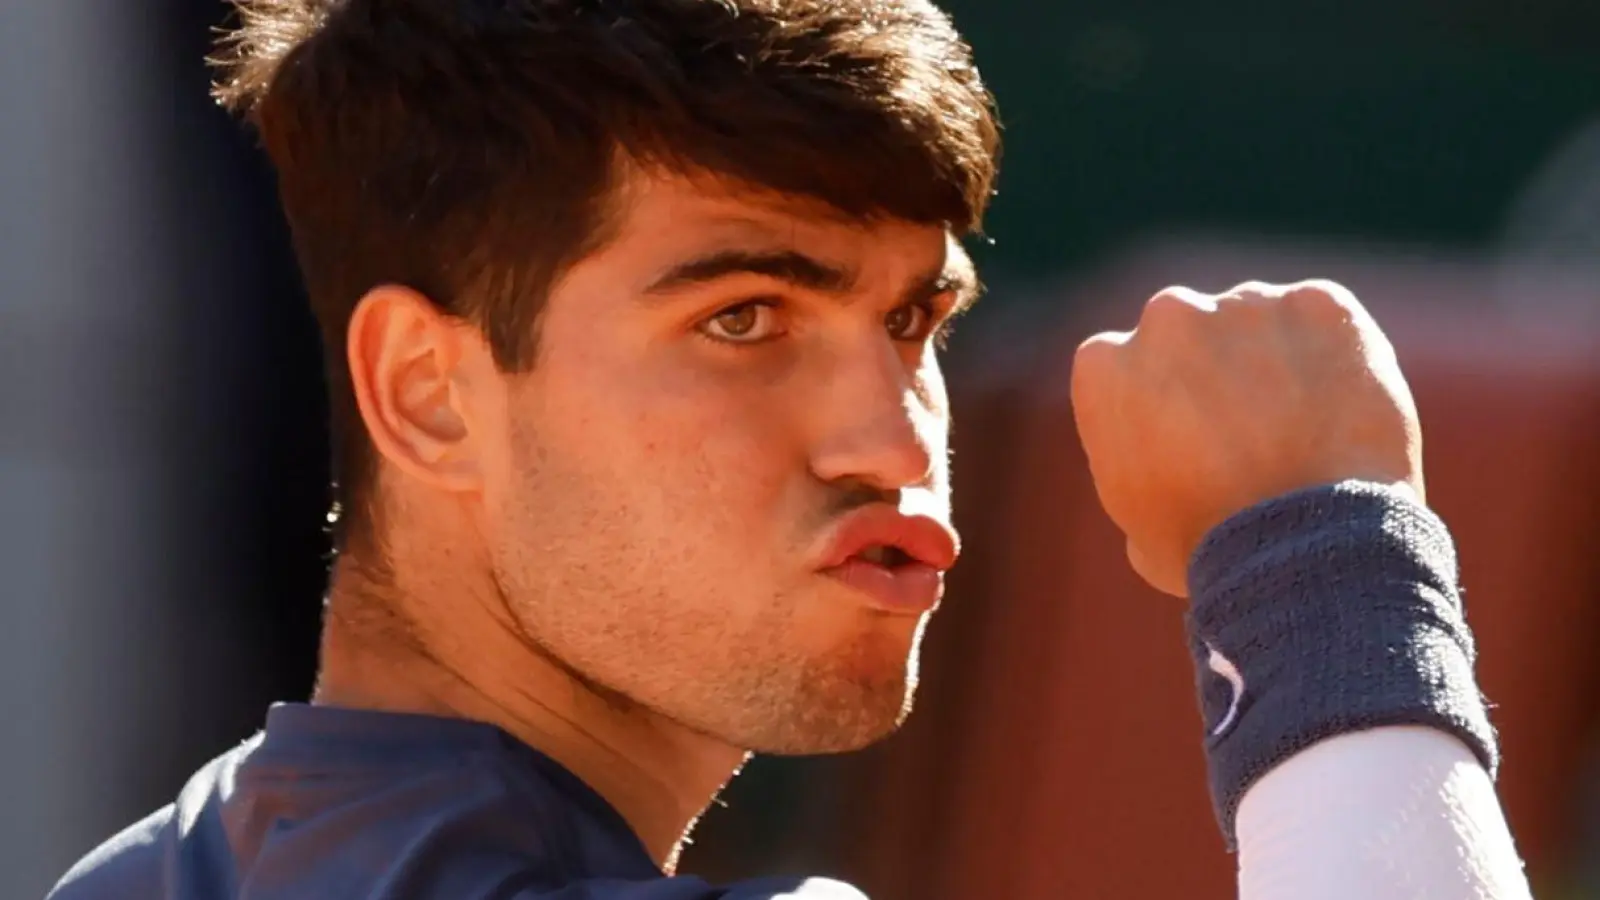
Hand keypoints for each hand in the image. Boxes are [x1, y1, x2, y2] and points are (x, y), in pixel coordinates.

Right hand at [1070, 280, 1424, 597]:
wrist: (1302, 546)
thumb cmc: (1209, 549)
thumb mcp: (1137, 522)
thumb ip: (1136, 467)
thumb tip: (1160, 470)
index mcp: (1104, 365)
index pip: (1124, 368)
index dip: (1157, 405)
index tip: (1185, 440)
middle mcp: (1167, 316)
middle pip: (1186, 331)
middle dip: (1210, 369)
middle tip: (1248, 432)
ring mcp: (1245, 303)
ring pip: (1256, 321)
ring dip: (1271, 359)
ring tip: (1303, 430)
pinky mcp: (1320, 304)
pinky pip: (1324, 320)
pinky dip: (1334, 354)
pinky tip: (1340, 412)